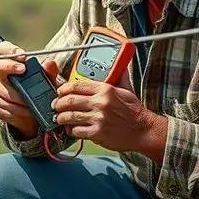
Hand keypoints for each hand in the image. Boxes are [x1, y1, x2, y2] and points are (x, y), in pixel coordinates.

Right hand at [0, 40, 62, 139]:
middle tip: (27, 81)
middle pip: (0, 69)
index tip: (23, 57)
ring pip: (4, 94)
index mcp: (12, 62)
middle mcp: (1, 75)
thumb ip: (50, 71)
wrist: (36, 111)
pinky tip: (28, 112)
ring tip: (33, 103)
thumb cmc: (40, 88)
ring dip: (20, 100)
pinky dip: (18, 113)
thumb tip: (49, 63)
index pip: (4, 48)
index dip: (10, 50)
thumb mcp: (49, 79)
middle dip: (14, 74)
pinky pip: (5, 109)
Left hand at [52, 80, 166, 154]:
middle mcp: (100, 103)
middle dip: (58, 104)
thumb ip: (119, 77)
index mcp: (105, 90)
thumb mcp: (127, 90)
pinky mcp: (97, 133)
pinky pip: (76, 131)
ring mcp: (98, 118)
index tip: (60, 92)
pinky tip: (70, 129)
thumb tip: (119, 66)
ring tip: (59, 118)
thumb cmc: (134, 111)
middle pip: (69, 100)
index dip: (63, 89)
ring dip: (61, 118)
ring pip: (70, 116)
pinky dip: (70, 130)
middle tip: (55, 106)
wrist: (143, 130)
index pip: (76, 85)